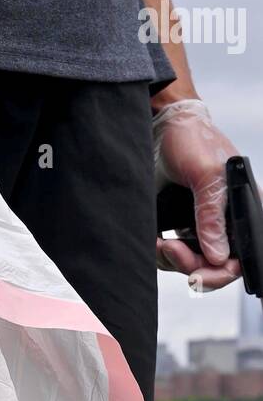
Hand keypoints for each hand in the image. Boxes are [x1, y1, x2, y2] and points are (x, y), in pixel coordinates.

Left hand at [153, 99, 241, 290]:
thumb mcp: (206, 175)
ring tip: (159, 240)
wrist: (162, 128)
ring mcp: (205, 229)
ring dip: (171, 259)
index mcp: (246, 211)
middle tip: (169, 248)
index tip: (195, 271)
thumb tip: (218, 255)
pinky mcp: (183, 230)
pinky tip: (155, 238)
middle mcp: (228, 225)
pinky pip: (173, 256)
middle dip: (190, 266)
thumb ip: (212, 215)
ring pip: (191, 266)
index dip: (220, 272)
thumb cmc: (193, 140)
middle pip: (214, 268)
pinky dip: (161, 253)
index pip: (241, 258)